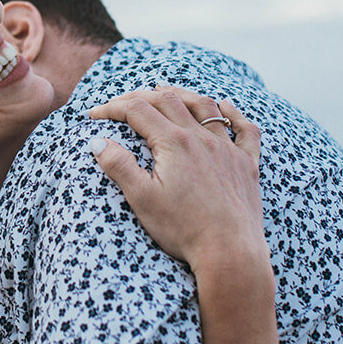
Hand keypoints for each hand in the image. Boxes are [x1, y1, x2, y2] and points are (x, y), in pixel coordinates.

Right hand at [87, 86, 267, 277]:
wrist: (230, 252)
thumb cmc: (183, 229)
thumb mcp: (142, 199)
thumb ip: (119, 166)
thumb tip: (98, 141)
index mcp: (174, 143)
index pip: (137, 111)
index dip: (112, 108)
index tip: (95, 115)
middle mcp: (202, 138)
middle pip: (169, 100)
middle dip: (142, 95)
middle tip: (123, 102)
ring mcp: (228, 149)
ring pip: (206, 108)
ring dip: (183, 95)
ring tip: (167, 90)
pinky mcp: (247, 165)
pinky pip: (245, 130)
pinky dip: (235, 114)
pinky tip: (227, 106)